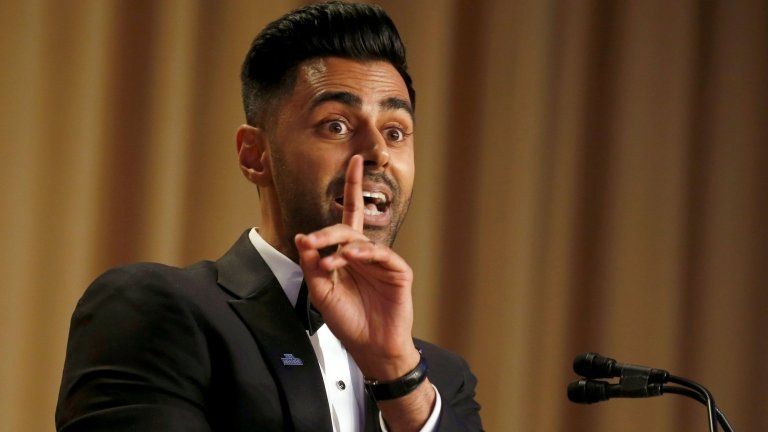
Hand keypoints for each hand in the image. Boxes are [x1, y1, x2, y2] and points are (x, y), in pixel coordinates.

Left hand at [294, 155, 418, 379]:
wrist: (371, 348)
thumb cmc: (348, 321)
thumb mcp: (322, 293)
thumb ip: (313, 266)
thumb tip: (302, 238)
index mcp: (348, 253)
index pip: (348, 215)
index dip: (352, 187)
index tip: (354, 160)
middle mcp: (365, 252)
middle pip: (350, 225)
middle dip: (328, 231)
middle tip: (312, 242)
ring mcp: (382, 261)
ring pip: (361, 241)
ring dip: (341, 249)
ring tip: (329, 263)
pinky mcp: (398, 271)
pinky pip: (381, 255)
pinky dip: (364, 255)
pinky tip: (351, 258)